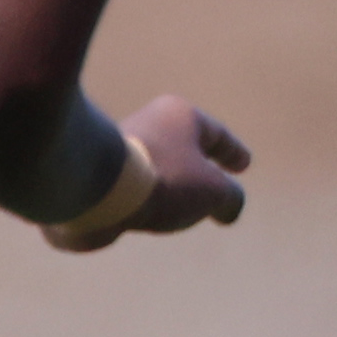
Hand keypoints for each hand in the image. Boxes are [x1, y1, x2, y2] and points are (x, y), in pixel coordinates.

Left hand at [21, 93, 249, 253]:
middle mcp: (147, 127)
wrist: (92, 187)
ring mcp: (119, 153)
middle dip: (198, 168)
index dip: (232, 151)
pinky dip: (142, 205)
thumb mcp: (213, 191)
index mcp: (179, 118)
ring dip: (167, 189)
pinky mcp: (96, 180)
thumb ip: (229, 198)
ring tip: (180, 210)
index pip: (215, 134)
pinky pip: (129, 193)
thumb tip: (228, 208)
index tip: (245, 164)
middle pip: (181, 148)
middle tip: (214, 186)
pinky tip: (143, 218)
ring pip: (153, 171)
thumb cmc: (160, 179)